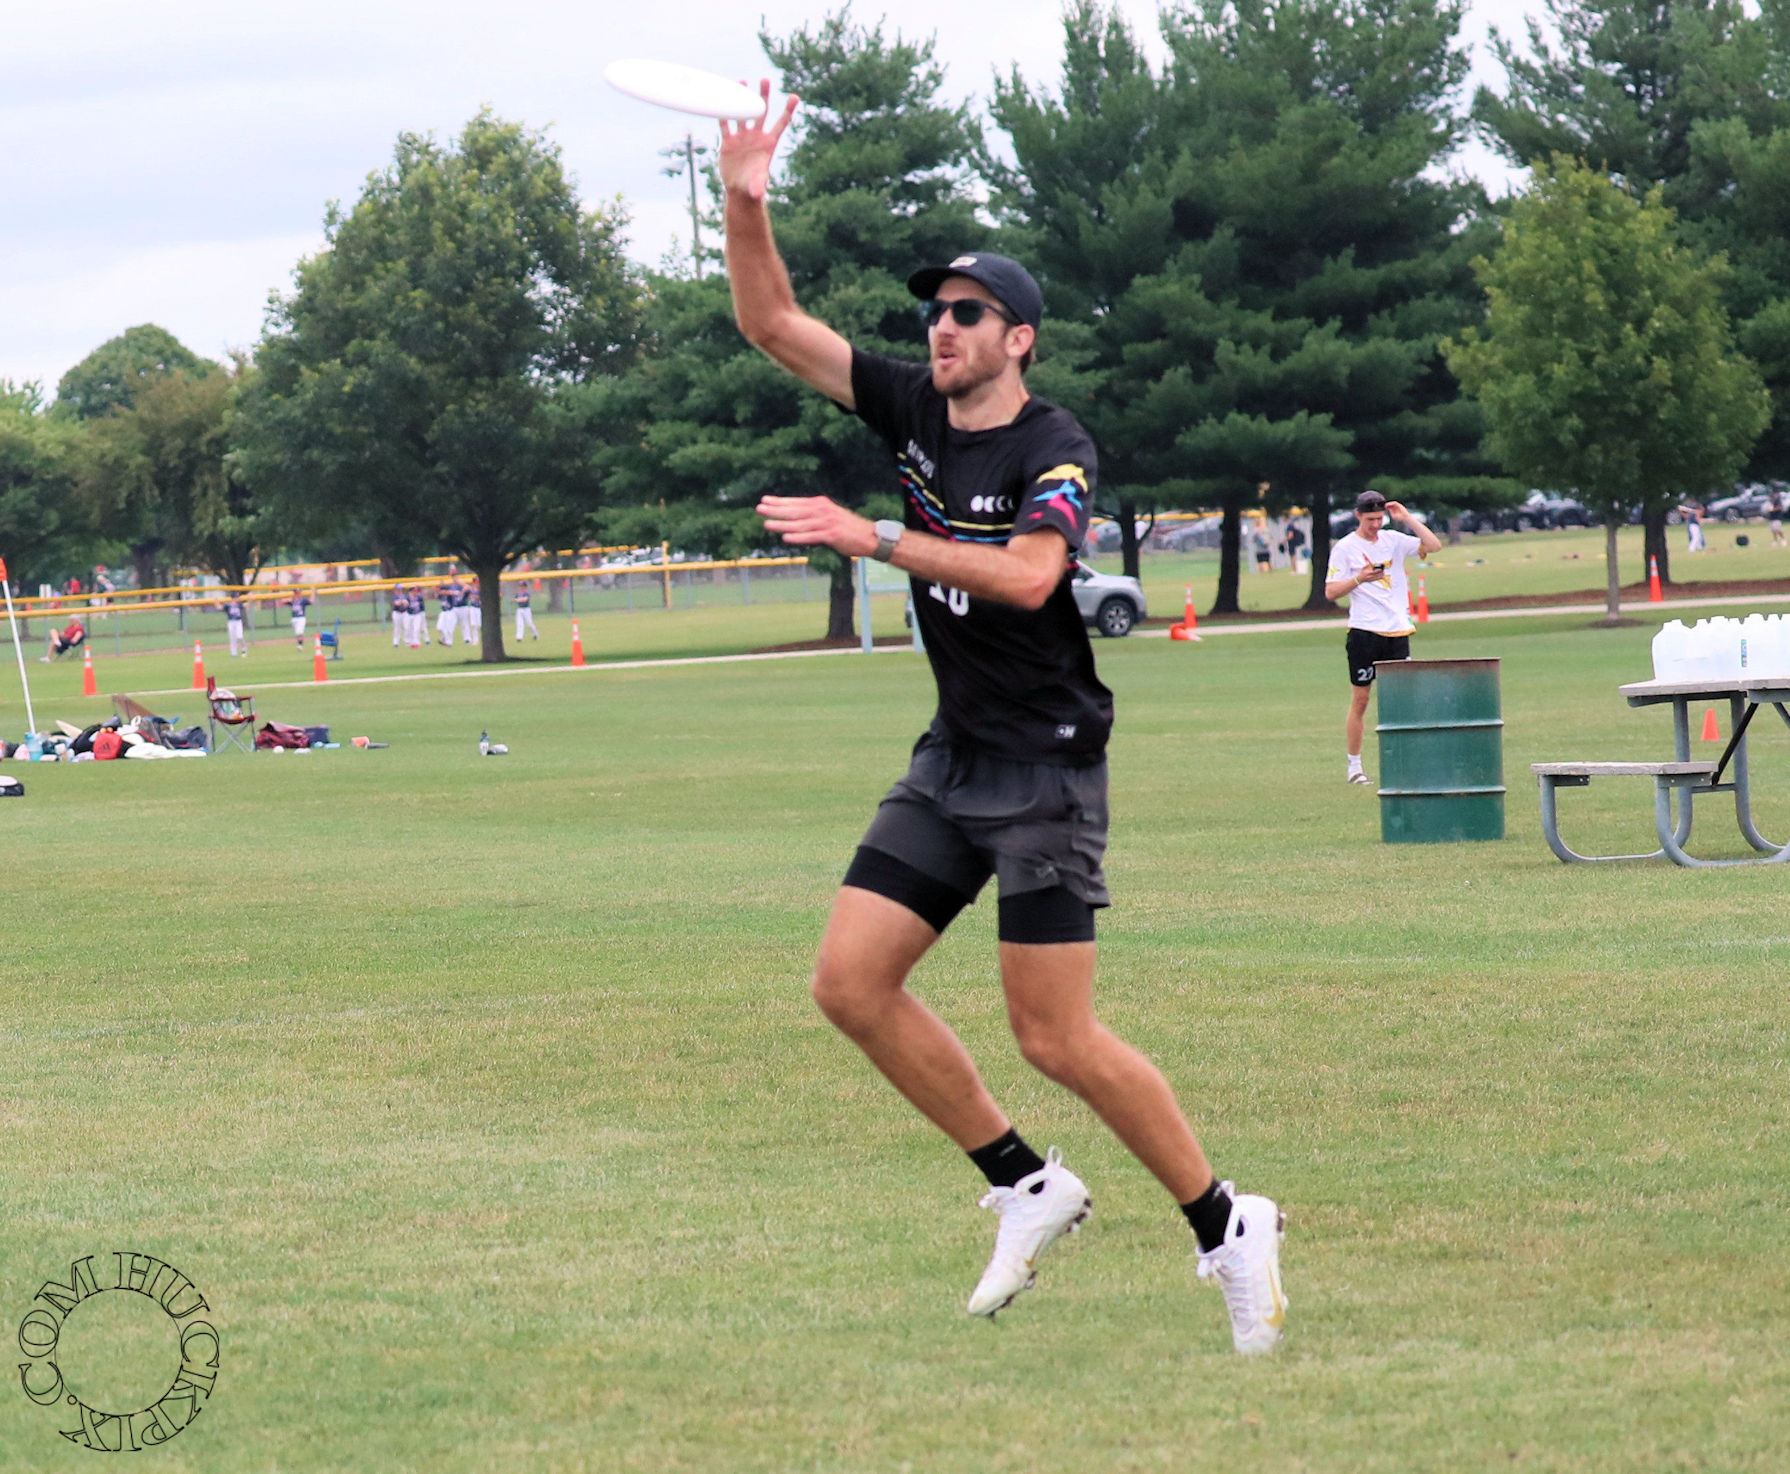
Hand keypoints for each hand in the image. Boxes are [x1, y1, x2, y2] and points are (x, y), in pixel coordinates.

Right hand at [718, 81, 798, 202]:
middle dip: (763, 96)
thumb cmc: (753, 187)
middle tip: (765, 79)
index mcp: (769, 143)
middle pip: (761, 112)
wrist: (739, 190)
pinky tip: (720, 99)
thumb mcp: (756, 186)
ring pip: (742, 113)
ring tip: (742, 81)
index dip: (788, 110)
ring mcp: (742, 137)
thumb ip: (759, 185)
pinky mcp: (728, 141)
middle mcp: (756, 136)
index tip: (794, 96)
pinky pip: (725, 124)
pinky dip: (722, 113)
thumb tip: (759, 193)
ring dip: (742, 98)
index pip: (781, 123)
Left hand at [757, 495, 876, 556]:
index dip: (779, 501)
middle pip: (795, 510)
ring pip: (800, 524)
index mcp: (821, 504)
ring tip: (767, 524)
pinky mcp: (832, 535)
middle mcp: (823, 511)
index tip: (764, 500)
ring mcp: (827, 523)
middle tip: (759, 509)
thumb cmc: (847, 528)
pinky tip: (786, 537)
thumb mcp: (830, 516)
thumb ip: (813, 516)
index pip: (796, 502)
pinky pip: (811, 536)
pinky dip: (798, 537)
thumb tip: (793, 519)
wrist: (869, 537)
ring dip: (782, 524)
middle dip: (776, 510)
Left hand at [1383, 500, 1420, 524]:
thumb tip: (1388, 509)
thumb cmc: (1399, 518)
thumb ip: (1390, 512)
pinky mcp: (1399, 505)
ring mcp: (1397, 506)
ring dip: (1388, 503)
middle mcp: (1396, 507)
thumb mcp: (1393, 515)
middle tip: (1384, 506)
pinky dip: (1391, 503)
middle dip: (1387, 505)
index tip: (1383, 508)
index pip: (1389, 507)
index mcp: (1394, 510)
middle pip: (1390, 504)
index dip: (1386, 507)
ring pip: (1392, 503)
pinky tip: (1388, 505)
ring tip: (1385, 505)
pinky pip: (1395, 503)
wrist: (1405, 517)